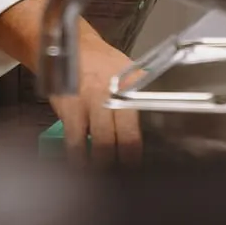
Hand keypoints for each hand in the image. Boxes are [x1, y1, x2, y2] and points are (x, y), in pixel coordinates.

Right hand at [0, 0, 141, 163]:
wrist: (69, 46)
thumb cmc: (101, 62)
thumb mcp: (127, 72)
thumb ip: (139, 94)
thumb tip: (156, 117)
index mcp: (132, 87)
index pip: (143, 123)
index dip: (139, 150)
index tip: (137, 165)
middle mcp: (113, 94)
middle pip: (124, 138)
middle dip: (123, 162)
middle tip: (122, 177)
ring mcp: (90, 102)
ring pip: (100, 143)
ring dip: (101, 164)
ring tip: (101, 174)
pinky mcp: (69, 108)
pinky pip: (74, 140)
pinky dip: (77, 156)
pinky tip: (79, 164)